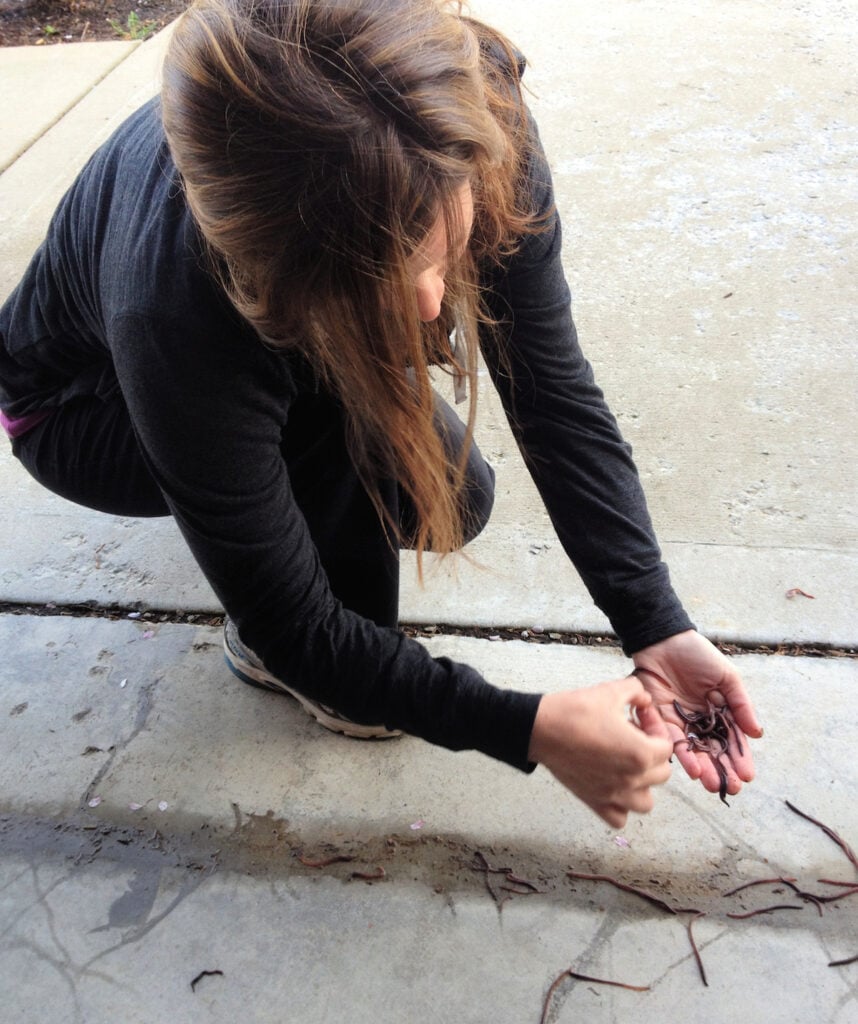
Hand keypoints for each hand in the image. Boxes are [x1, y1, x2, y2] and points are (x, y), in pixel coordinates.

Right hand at [528, 676, 672, 827]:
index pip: (666, 746)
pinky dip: (620, 806)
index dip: (655, 727)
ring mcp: (613, 795)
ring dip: (642, 784)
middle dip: (652, 753)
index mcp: (641, 753)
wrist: (541, 728)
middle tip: (633, 736)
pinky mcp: (594, 802)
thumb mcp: (609, 691)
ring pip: (645, 802)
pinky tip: (611, 785)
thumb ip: (635, 691)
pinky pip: (619, 818)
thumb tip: (643, 698)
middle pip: (661, 773)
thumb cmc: (574, 711)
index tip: (638, 716)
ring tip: (627, 765)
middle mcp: (632, 779)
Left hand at [632, 629, 762, 799]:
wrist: (664, 640)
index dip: (740, 758)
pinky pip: (672, 740)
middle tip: (732, 788)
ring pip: (694, 750)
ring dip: (704, 769)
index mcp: (719, 711)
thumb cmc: (698, 655)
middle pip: (713, 750)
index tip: (747, 775)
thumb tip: (757, 734)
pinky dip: (683, 755)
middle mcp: (700, 721)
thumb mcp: (726, 678)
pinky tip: (693, 769)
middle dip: (723, 770)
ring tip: (714, 785)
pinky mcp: (660, 718)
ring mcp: (680, 722)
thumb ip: (741, 705)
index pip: (732, 739)